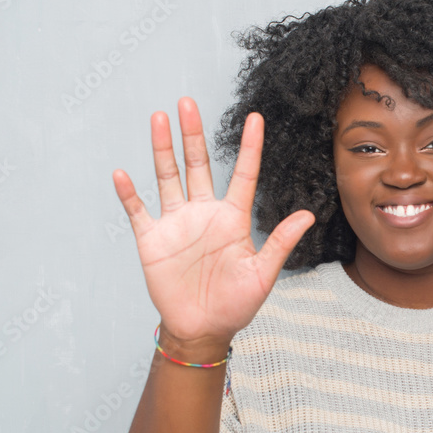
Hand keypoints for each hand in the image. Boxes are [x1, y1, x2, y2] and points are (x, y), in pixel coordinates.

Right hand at [112, 99, 314, 345]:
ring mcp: (177, 224)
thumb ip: (281, 242)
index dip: (249, 147)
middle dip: (193, 135)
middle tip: (188, 103)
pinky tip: (123, 174)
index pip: (243, 174)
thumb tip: (309, 214)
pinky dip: (129, 194)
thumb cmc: (236, 304)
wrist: (203, 329)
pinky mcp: (153, 240)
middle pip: (198, 165)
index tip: (256, 117)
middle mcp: (204, 214)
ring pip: (168, 177)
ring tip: (158, 118)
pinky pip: (138, 212)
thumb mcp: (263, 274)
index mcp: (233, 219)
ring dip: (162, 149)